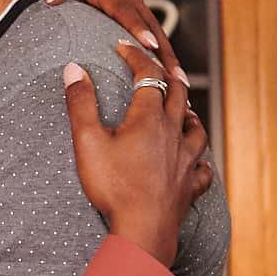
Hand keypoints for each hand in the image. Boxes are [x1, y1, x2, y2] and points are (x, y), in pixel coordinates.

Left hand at [23, 0, 186, 82]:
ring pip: (152, 29)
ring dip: (166, 55)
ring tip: (178, 84)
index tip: (149, 45)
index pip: (121, 6)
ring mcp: (127, 1)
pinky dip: (157, 52)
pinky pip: (145, 31)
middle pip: (147, 22)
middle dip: (162, 49)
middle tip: (174, 77)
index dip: (136, 26)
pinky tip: (163, 76)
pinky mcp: (125, 11)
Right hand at [63, 42, 210, 266]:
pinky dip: (200, 158)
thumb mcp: (87, 142)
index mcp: (149, 118)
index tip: (122, 47)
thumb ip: (81, 103)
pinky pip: (202, 167)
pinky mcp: (190, 185)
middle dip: (167, 75)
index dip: (135, 56)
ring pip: (196, 127)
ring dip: (189, 112)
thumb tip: (74, 69)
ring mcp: (186, 159)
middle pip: (179, 94)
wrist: (143, 228)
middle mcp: (173, 133)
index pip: (147, 75)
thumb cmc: (114, 186)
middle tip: (159, 66)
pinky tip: (196, 161)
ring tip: (183, 109)